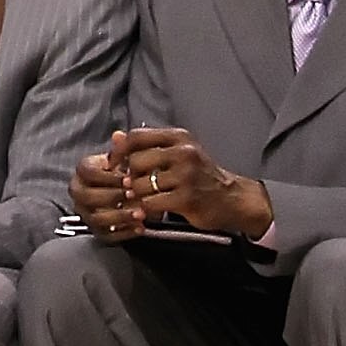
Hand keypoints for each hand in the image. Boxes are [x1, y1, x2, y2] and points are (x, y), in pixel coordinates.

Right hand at [70, 148, 134, 238]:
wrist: (123, 192)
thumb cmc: (121, 173)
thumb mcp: (121, 159)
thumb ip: (121, 149)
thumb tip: (119, 135)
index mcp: (82, 172)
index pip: (87, 173)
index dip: (108, 176)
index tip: (128, 178)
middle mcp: (79, 193)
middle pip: (89, 197)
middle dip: (114, 196)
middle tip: (134, 195)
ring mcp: (86, 214)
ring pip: (97, 218)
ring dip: (121, 216)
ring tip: (141, 213)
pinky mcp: (96, 232)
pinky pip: (107, 235)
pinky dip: (125, 232)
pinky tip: (140, 227)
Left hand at [109, 127, 270, 239]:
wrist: (232, 198)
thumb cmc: (201, 175)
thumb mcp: (178, 153)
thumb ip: (147, 145)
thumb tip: (115, 137)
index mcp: (178, 137)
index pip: (137, 136)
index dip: (120, 151)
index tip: (113, 165)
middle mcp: (183, 152)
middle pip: (136, 161)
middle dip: (130, 177)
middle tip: (132, 187)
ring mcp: (186, 175)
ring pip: (142, 185)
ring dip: (139, 195)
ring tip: (145, 199)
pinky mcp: (187, 198)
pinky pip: (152, 203)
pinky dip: (147, 208)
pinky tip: (152, 209)